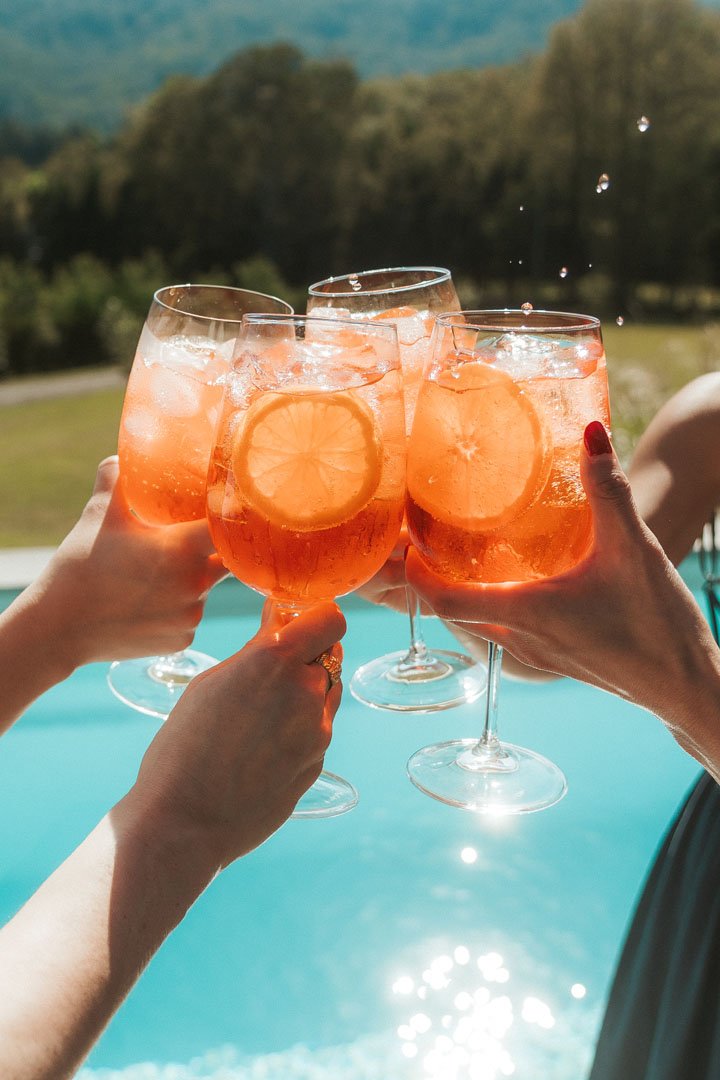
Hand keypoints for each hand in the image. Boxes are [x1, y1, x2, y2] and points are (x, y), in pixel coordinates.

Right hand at [24, 457, 227, 668]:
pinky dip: (177, 610)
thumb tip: (121, 456)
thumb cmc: (80, 567)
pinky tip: (148, 604)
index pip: (228, 527)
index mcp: (182, 549)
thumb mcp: (98, 515)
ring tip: (154, 577)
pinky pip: (190, 618)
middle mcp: (195, 585)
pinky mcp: (181, 640)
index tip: (225, 510)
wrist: (59, 628)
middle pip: (224, 560)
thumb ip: (115, 479)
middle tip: (186, 542)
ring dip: (191, 581)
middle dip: (210, 550)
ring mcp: (190, 616)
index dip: (231, 517)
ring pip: (205, 591)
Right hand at [128, 599, 346, 866]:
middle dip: (306, 655)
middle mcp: (307, 691)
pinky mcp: (318, 763)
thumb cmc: (183, 747)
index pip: (331, 617)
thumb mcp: (211, 682)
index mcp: (277, 660)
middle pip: (329, 654)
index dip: (317, 616)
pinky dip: (299, 728)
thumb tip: (279, 618)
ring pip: (325, 693)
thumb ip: (256, 649)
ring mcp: (318, 731)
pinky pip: (316, 730)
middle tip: (270, 669)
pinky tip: (260, 747)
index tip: (297, 621)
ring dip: (304, 692)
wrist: (185, 823)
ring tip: (259, 715)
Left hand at [406, 422, 719, 743]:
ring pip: (481, 626)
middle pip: (454, 615)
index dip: (417, 577)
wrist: (687, 686)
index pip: (445, 601)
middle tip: (426, 544)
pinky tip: (516, 583)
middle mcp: (521, 641)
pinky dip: (494, 607)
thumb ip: (608, 489)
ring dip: (464, 596)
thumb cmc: (658, 624)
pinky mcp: (558, 661)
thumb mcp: (633, 547)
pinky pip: (507, 634)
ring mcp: (538, 657)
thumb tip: (591, 432)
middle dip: (433, 583)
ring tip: (463, 558)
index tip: (406, 548)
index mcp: (526, 614)